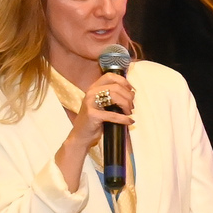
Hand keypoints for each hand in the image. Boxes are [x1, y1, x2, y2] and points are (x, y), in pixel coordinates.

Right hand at [56, 71, 132, 189]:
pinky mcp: (92, 115)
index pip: (110, 76)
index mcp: (93, 88)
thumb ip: (112, 96)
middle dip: (128, 96)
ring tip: (129, 112)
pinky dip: (124, 118)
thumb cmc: (95, 120)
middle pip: (116, 87)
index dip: (124, 82)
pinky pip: (113, 114)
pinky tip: (129, 121)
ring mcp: (90, 103)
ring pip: (114, 96)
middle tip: (131, 106)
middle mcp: (91, 92)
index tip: (131, 91)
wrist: (81, 136)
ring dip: (126, 105)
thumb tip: (131, 93)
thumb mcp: (102, 104)